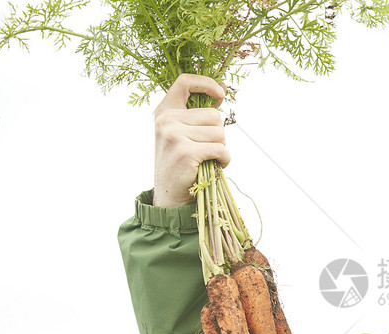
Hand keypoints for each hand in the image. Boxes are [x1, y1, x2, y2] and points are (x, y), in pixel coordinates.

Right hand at [152, 74, 230, 206]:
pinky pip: (220, 148)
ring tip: (208, 160)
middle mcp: (166, 120)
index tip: (220, 94)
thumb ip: (196, 114)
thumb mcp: (182, 134)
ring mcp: (174, 134)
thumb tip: (220, 91)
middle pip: (213, 115)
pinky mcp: (185, 151)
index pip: (184, 82)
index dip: (206, 83)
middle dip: (219, 134)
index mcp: (164, 111)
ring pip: (219, 132)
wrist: (170, 196)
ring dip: (221, 148)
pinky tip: (214, 166)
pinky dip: (224, 159)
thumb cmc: (182, 164)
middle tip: (208, 150)